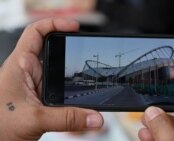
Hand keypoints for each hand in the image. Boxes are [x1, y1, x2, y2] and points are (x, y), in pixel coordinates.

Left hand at [0, 18, 103, 140]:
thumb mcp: (34, 119)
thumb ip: (67, 119)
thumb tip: (94, 117)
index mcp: (20, 66)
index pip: (36, 32)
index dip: (55, 24)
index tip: (74, 27)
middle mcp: (28, 72)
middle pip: (53, 51)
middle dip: (70, 51)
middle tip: (86, 52)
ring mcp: (35, 86)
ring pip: (57, 73)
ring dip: (71, 76)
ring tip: (86, 78)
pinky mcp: (40, 98)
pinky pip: (59, 89)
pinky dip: (70, 93)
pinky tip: (78, 99)